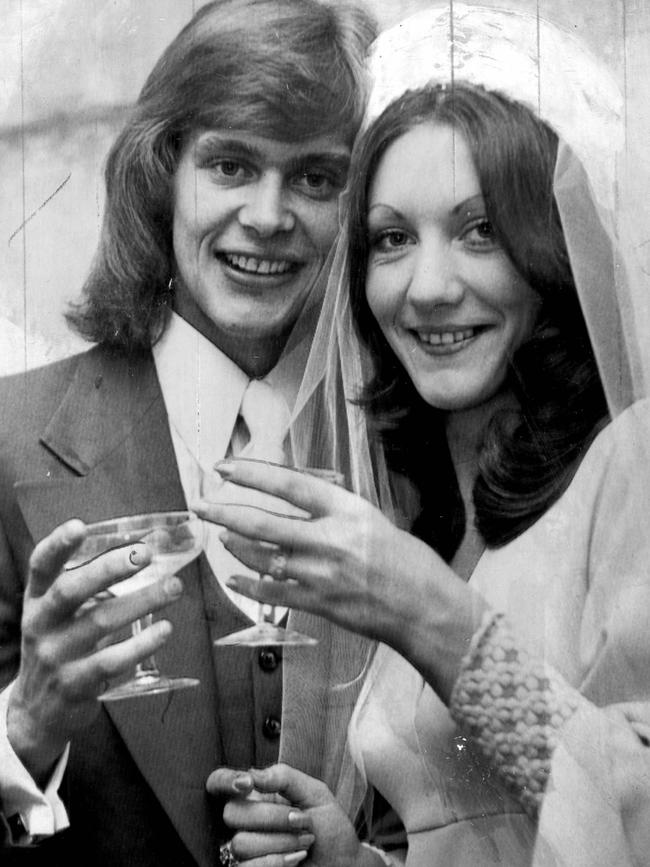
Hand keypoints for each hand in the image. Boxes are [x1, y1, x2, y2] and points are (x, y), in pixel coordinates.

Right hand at [7, 519, 182, 783]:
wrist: (36, 712)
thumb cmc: (59, 647)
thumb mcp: (57, 615)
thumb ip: (87, 588)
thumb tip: (142, 553)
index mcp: (37, 600)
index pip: (40, 566)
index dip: (57, 545)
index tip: (80, 526)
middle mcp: (41, 624)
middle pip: (71, 590)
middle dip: (108, 569)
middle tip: (144, 554)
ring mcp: (55, 656)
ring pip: (99, 623)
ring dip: (141, 602)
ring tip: (173, 587)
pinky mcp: (73, 685)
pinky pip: (110, 662)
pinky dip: (140, 645)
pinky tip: (164, 629)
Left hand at [195, 459, 486, 702]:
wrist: (426, 608)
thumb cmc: (407, 560)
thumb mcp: (371, 518)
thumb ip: (332, 511)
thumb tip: (295, 503)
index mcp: (346, 510)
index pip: (288, 484)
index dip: (252, 474)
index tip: (224, 468)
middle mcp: (330, 540)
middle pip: (264, 523)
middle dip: (225, 513)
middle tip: (201, 506)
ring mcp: (321, 575)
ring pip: (263, 558)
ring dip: (236, 547)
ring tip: (222, 539)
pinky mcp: (318, 604)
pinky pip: (272, 592)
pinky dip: (249, 584)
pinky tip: (234, 577)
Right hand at [207, 764, 369, 866]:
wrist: (343, 862)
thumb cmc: (329, 827)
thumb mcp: (314, 793)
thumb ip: (284, 777)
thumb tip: (252, 774)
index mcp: (256, 795)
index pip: (220, 782)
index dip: (224, 780)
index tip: (247, 784)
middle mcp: (246, 822)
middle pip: (231, 813)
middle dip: (271, 817)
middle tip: (300, 820)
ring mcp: (246, 851)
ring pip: (240, 843)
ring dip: (281, 842)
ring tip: (304, 842)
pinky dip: (277, 862)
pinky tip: (295, 859)